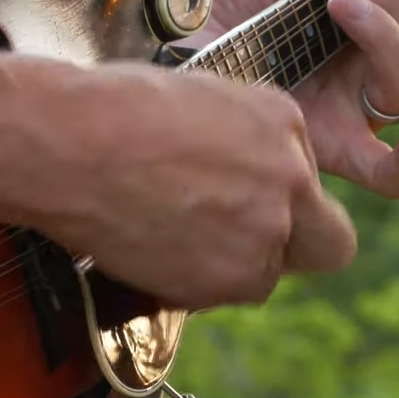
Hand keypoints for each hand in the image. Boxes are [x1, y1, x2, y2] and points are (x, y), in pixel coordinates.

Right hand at [0, 44, 356, 309]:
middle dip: (297, 248)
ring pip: (266, 275)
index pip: (307, 181)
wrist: (68, 143)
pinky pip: (223, 294)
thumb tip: (239, 178)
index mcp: (285, 123)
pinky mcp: (228, 278)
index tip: (242, 199)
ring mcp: (263, 234)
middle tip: (247, 244)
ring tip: (169, 236)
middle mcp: (290, 180)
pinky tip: (152, 247)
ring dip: (231, 266)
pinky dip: (192, 283)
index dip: (280, 197)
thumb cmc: (112, 110)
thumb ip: (242, 144)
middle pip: (331, 245)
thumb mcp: (199, 102)